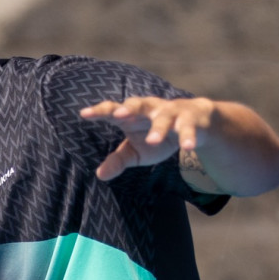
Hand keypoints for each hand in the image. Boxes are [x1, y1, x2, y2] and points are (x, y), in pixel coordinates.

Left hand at [78, 95, 216, 183]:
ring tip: (153, 140)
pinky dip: (188, 135)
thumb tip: (99, 175)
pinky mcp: (190, 119)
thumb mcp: (136, 151)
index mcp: (132, 115)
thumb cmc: (156, 136)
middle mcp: (149, 109)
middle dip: (127, 108)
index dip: (99, 111)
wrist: (194, 124)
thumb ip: (118, 160)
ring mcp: (170, 112)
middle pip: (137, 104)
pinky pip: (188, 127)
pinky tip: (187, 147)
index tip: (84, 114)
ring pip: (164, 117)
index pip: (113, 110)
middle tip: (118, 115)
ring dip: (159, 127)